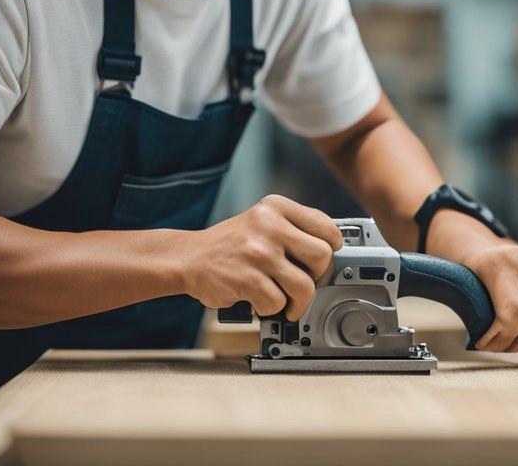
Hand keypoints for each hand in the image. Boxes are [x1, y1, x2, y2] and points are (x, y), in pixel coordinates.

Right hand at [182, 195, 341, 319]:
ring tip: (285, 302)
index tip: (325, 258)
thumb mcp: (260, 222)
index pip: (325, 226)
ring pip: (305, 286)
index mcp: (275, 207)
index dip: (331, 247)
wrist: (187, 258)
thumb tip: (330, 252)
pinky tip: (258, 301)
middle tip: (304, 282)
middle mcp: (269, 225)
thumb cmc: (229, 245)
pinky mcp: (248, 278)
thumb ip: (292, 230)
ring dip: (297, 302)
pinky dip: (270, 309)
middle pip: (323, 256)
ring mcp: (259, 252)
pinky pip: (278, 303)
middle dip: (317, 277)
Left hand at [462, 243, 517, 352]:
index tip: (485, 345)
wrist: (482, 252)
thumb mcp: (465, 290)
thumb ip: (479, 314)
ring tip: (516, 343)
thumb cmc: (470, 277)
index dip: (502, 337)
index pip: (512, 311)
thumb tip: (493, 345)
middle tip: (506, 349)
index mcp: (498, 264)